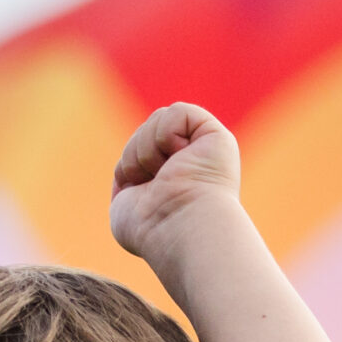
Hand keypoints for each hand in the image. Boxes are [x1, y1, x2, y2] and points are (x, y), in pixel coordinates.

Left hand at [109, 103, 242, 266]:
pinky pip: (178, 111)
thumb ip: (127, 182)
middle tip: (153, 184)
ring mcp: (204, 149)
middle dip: (135, 156)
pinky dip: (166, 134)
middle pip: (145, 130)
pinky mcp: (216, 136)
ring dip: (147, 149)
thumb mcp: (125, 204)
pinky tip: (178, 159)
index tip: (141, 198)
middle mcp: (191, 163)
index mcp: (171, 179)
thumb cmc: (152, 230)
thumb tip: (132, 169)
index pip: (137, 150)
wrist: (179, 230)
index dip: (128, 166)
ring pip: (158, 118)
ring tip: (164, 175)